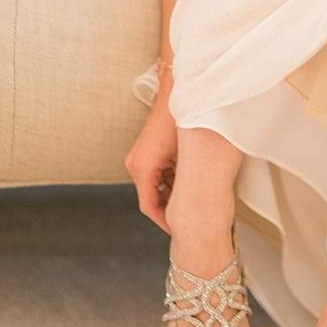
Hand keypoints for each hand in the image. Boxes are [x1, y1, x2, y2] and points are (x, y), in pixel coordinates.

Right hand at [124, 98, 177, 233]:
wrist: (174, 97)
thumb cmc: (180, 123)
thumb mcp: (183, 159)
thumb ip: (180, 184)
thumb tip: (190, 207)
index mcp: (142, 169)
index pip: (149, 207)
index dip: (164, 221)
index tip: (178, 229)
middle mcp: (135, 165)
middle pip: (150, 199)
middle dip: (169, 208)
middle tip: (188, 216)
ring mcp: (137, 159)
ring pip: (153, 188)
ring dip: (169, 194)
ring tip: (189, 197)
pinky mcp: (143, 154)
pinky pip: (153, 176)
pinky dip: (167, 181)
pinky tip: (184, 179)